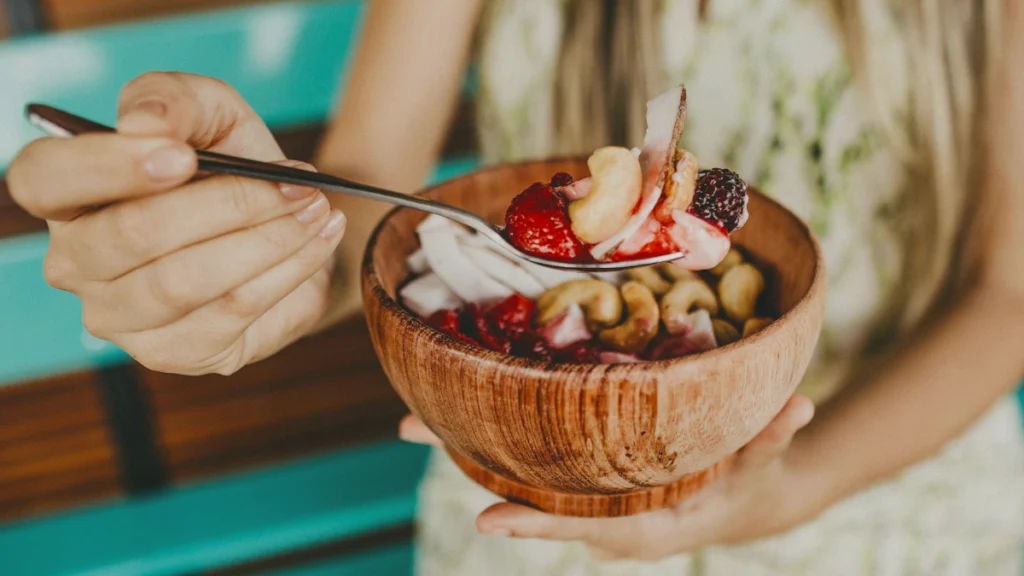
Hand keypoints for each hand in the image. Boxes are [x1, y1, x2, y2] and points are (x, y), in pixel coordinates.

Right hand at [7, 72, 345, 375]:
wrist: (287, 224)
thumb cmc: (231, 165)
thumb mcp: (211, 113)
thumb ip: (175, 99)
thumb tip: (145, 123)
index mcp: (65, 194)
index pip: (43, 179)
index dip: (108, 166)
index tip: (183, 156)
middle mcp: (76, 263)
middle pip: (133, 234)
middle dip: (229, 203)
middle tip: (297, 184)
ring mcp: (120, 317)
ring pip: (187, 279)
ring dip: (269, 238)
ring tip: (315, 209)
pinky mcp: (174, 352)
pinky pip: (233, 311)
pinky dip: (288, 270)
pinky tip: (318, 241)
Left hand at [399, 394, 822, 561]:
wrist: (743, 501)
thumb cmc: (753, 483)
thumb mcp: (766, 465)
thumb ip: (775, 439)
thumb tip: (797, 405)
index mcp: (644, 524)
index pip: (585, 529)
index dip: (539, 526)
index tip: (486, 520)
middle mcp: (603, 515)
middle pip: (528, 496)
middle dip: (469, 464)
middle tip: (409, 428)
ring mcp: (588, 495)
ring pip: (519, 474)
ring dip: (465, 444)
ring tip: (410, 416)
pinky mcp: (583, 475)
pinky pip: (532, 459)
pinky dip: (494, 436)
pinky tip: (458, 406)